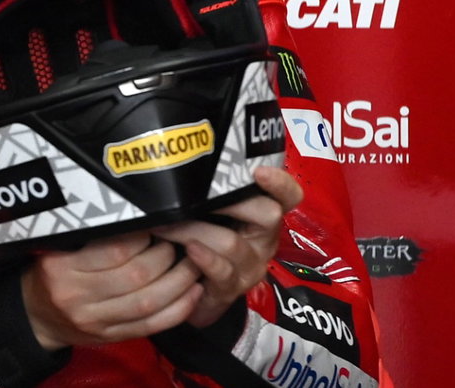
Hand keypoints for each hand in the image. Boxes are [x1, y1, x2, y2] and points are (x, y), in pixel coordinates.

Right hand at [21, 230, 204, 350]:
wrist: (35, 317)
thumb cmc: (51, 274)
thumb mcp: (59, 249)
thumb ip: (93, 238)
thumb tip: (139, 217)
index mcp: (63, 268)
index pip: (115, 250)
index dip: (144, 237)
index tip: (156, 226)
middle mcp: (77, 296)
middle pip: (136, 276)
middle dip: (165, 257)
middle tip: (176, 243)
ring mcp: (95, 321)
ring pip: (148, 303)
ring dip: (178, 283)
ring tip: (192, 265)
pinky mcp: (111, 337)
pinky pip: (151, 326)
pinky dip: (178, 310)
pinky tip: (192, 294)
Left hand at [149, 166, 302, 327]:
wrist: (191, 292)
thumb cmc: (200, 239)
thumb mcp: (208, 214)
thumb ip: (206, 192)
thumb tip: (177, 161)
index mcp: (263, 216)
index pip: (288, 196)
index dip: (280, 183)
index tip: (260, 171)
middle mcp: (264, 240)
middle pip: (268, 215)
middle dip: (231, 202)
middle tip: (194, 195)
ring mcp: (251, 266)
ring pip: (233, 243)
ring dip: (194, 230)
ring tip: (166, 224)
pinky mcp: (233, 289)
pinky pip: (223, 271)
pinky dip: (204, 258)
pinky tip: (188, 250)